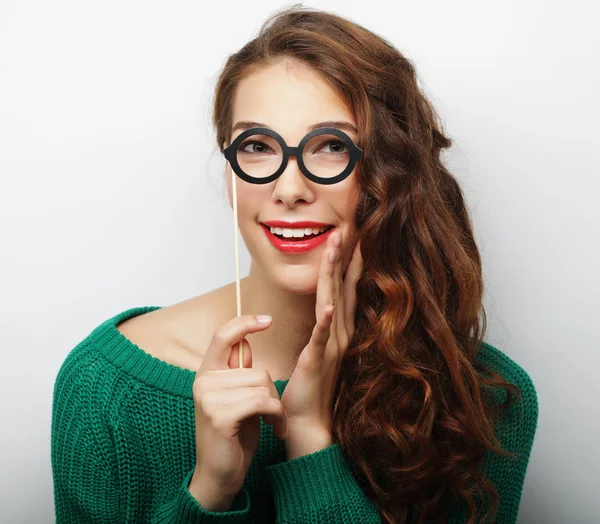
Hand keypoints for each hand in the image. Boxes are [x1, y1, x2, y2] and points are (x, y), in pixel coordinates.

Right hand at [190, 315, 287, 501]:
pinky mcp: (220, 415)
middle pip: (257, 370)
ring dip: (276, 407)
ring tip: (274, 423)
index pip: (222, 336)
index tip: (267, 320)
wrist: (219, 476)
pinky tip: (275, 429)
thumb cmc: (233, 437)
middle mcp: (203, 382)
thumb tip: (246, 341)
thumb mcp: (236, 398)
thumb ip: (238, 372)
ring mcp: (209, 398)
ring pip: (263, 385)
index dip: (244, 323)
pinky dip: (276, 415)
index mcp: (206, 374)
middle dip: (273, 392)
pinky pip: (262, 402)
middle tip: (274, 413)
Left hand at [279, 230, 362, 454]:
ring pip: (333, 302)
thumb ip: (326, 327)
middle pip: (342, 288)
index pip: (346, 288)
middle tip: (345, 229)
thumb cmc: (314, 385)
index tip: (352, 236)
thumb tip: (328, 306)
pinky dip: (327, 321)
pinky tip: (330, 306)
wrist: (311, 420)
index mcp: (340, 329)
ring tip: (335, 249)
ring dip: (334, 275)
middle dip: (343, 258)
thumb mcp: (322, 349)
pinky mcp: (318, 360)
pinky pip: (322, 337)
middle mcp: (341, 333)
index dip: (349, 262)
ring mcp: (331, 346)